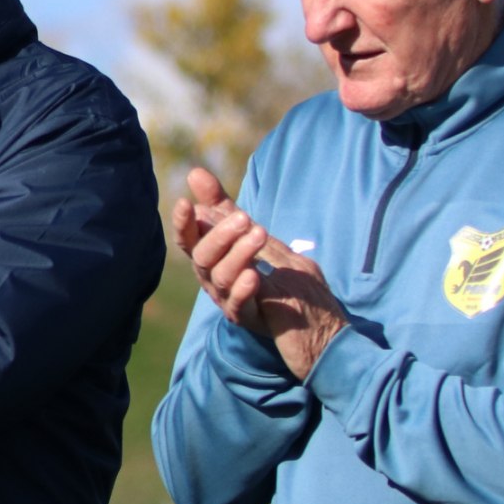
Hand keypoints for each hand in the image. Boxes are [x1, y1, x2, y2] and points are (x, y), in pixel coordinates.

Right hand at [174, 166, 347, 379]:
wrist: (319, 330)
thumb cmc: (284, 280)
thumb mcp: (257, 237)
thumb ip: (227, 210)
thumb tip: (195, 173)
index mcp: (215, 262)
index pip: (189, 241)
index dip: (183, 224)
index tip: (185, 203)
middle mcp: (216, 282)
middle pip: (202, 257)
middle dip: (220, 235)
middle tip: (246, 219)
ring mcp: (232, 302)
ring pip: (220, 277)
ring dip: (238, 254)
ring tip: (259, 234)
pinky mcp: (253, 321)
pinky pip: (239, 307)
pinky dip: (243, 290)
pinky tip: (254, 275)